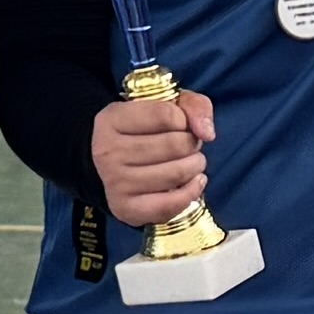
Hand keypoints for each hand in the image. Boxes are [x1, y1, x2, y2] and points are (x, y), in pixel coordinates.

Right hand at [90, 90, 214, 226]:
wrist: (119, 166)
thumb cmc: (147, 131)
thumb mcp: (168, 105)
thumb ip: (193, 106)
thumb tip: (206, 133)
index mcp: (111, 118)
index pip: (166, 115)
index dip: (184, 120)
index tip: (180, 125)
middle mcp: (107, 151)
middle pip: (174, 145)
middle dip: (192, 144)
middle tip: (189, 146)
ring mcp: (115, 182)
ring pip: (176, 173)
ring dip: (195, 166)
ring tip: (191, 162)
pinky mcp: (126, 208)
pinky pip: (171, 203)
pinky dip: (192, 192)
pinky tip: (194, 181)